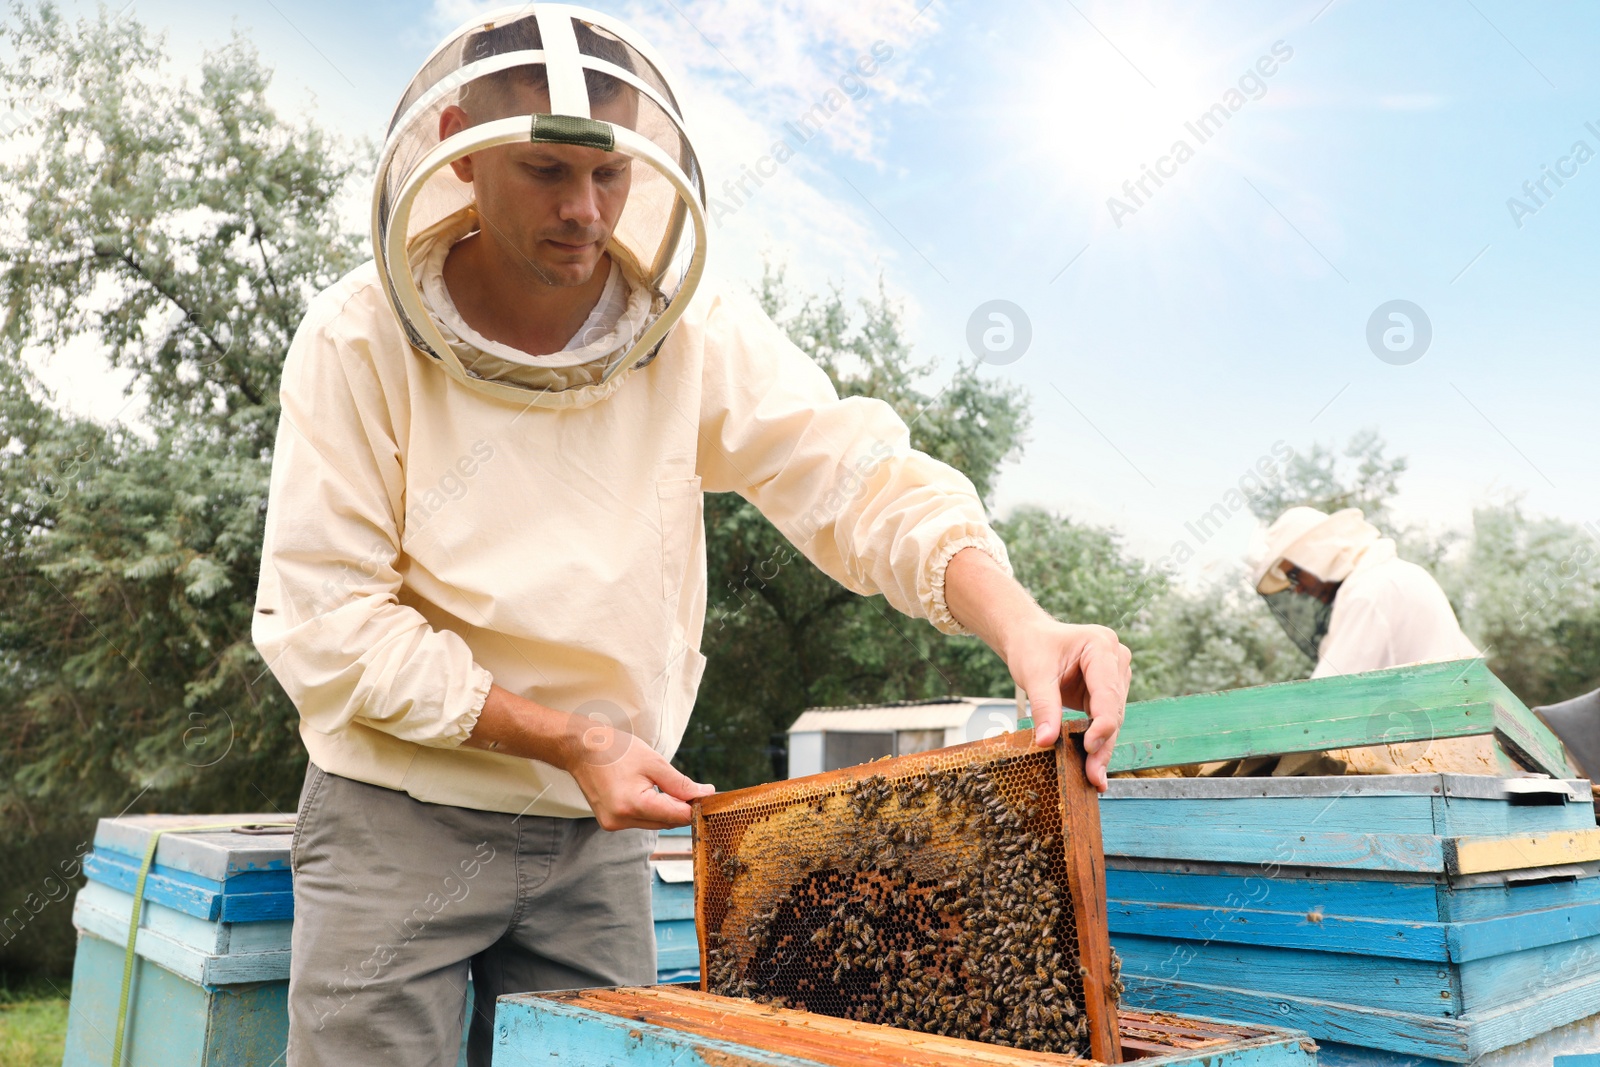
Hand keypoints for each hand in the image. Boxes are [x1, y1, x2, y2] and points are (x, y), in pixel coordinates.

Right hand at [563, 718, 714, 830]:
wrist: (580, 749)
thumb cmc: (615, 750)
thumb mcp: (654, 762)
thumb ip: (681, 783)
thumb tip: (705, 794)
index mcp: (633, 805)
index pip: (677, 816)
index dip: (696, 807)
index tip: (710, 796)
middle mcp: (621, 821)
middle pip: (667, 822)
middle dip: (683, 807)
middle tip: (694, 788)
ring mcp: (613, 824)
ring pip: (655, 823)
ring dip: (667, 809)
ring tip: (667, 786)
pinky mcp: (610, 823)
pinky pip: (641, 820)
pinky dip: (651, 809)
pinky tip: (649, 791)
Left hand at [1006, 620, 1130, 791]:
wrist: (1029, 638)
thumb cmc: (1032, 647)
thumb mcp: (1033, 675)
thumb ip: (1044, 707)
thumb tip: (1046, 741)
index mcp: (1100, 645)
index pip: (1107, 691)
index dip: (1102, 723)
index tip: (1090, 747)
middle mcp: (1115, 659)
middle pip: (1113, 709)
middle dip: (1102, 744)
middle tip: (1095, 776)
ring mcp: (1115, 675)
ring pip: (1112, 718)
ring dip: (1102, 747)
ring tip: (1095, 777)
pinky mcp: (1107, 690)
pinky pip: (1104, 719)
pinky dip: (1097, 740)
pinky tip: (1093, 765)